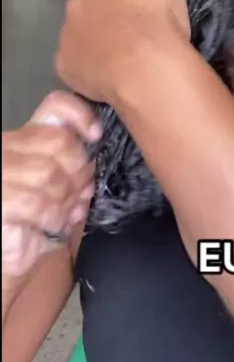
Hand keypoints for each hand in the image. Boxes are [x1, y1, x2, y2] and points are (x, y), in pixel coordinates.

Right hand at [2, 92, 99, 279]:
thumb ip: (74, 171)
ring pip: (50, 173)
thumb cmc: (33, 221)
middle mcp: (7, 147)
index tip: (96, 135)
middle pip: (59, 142)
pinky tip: (52, 225)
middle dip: (78, 171)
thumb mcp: (61, 190)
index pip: (55, 107)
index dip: (80, 114)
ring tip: (65, 213)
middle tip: (80, 193)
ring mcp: (0, 171)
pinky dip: (53, 216)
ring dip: (66, 198)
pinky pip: (37, 203)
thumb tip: (95, 167)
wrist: (5, 254)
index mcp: (25, 138)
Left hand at [55, 0, 189, 101]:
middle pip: (90, 14)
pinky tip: (107, 77)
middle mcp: (78, 8)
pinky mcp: (66, 68)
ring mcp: (69, 39)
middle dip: (105, 23)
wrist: (146, 67)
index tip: (141, 16)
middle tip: (132, 39)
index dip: (125, 4)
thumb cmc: (158, 21)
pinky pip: (76, 68)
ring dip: (95, 46)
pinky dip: (87, 71)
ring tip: (122, 61)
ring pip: (80, 40)